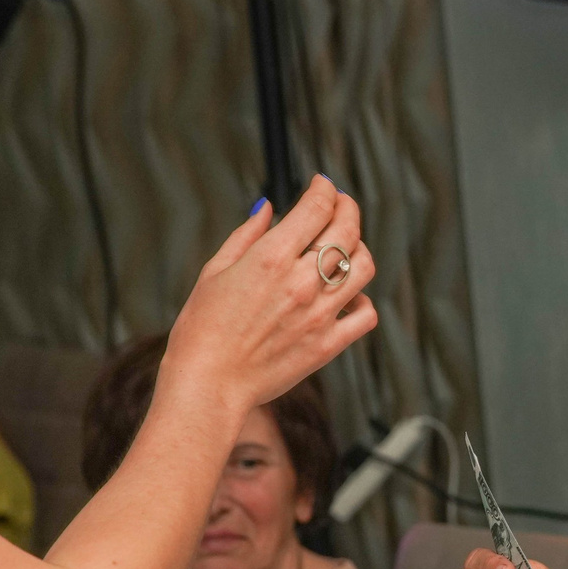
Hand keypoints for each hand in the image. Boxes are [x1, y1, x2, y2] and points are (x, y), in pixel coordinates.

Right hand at [161, 176, 379, 411]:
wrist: (209, 383)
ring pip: (364, 267)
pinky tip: (347, 296)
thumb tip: (268, 207)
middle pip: (347, 230)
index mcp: (271, 258)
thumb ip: (247, 235)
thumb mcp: (215, 271)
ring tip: (346, 247)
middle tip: (341, 204)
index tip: (323, 185)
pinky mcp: (328, 344)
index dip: (325, 189)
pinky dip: (362, 300)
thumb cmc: (202, 329)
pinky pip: (365, 315)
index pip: (317, 208)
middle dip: (347, 208)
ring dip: (359, 249)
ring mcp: (320, 314)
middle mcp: (302, 282)